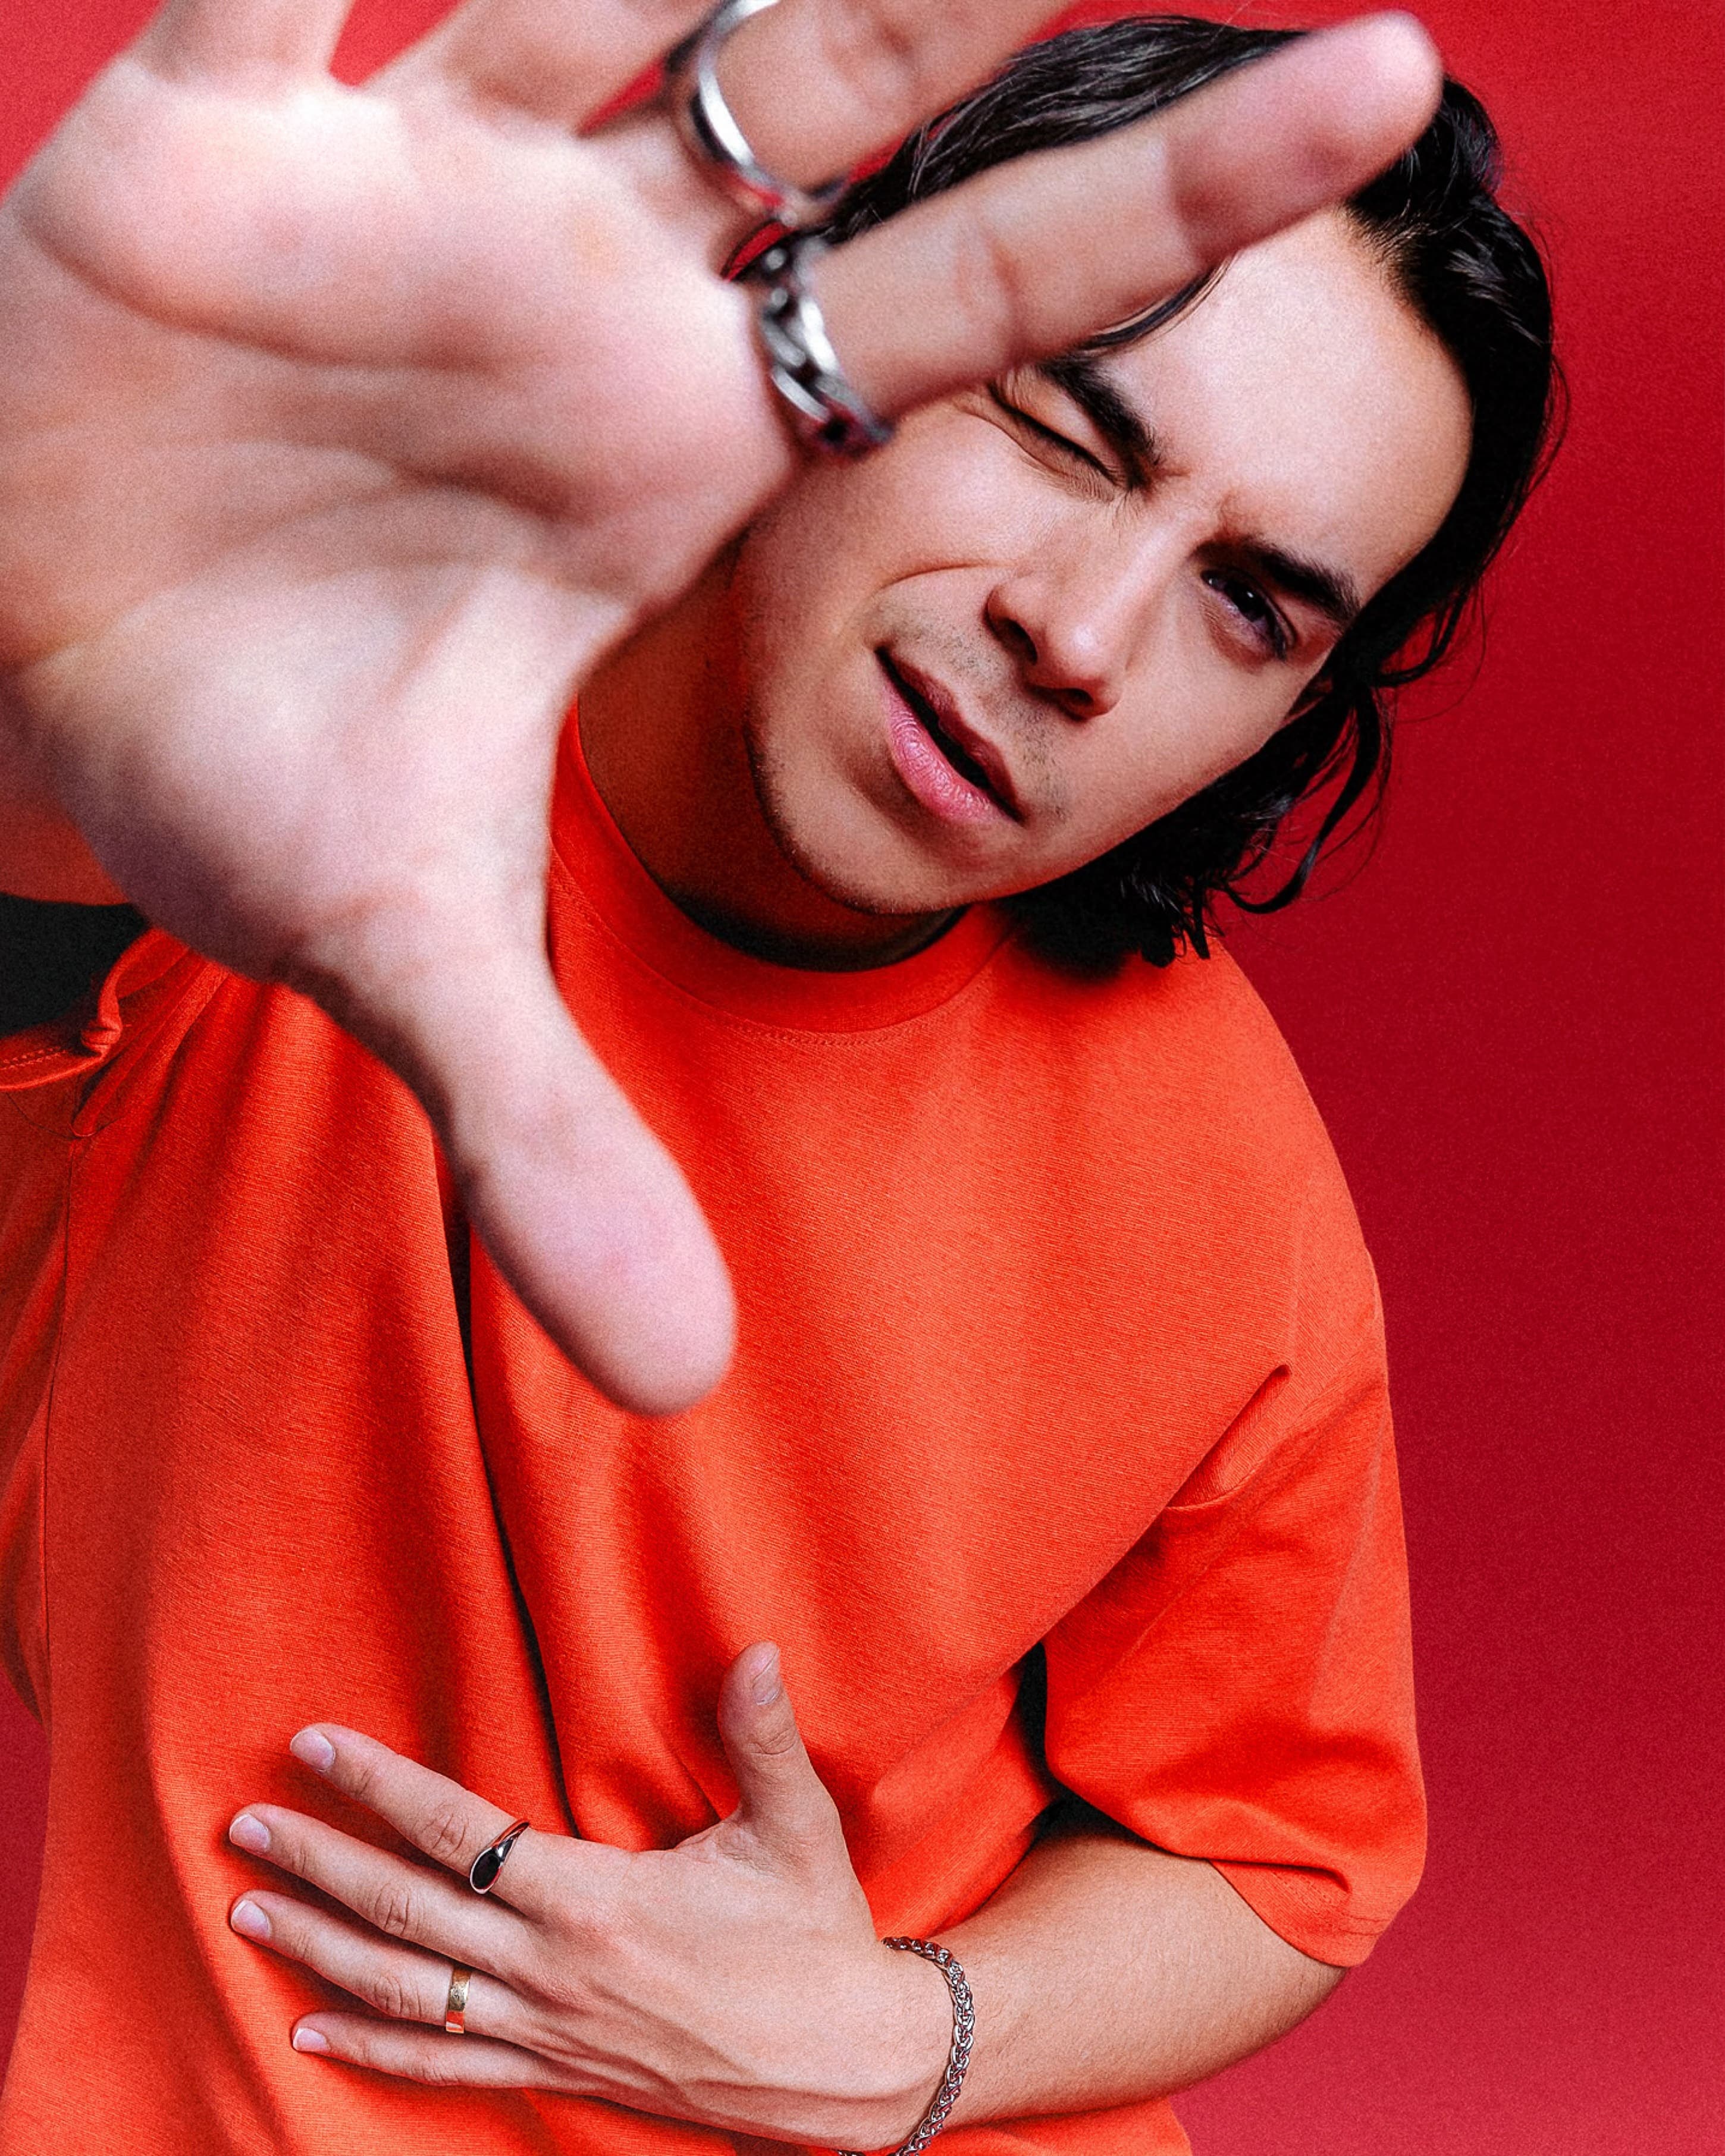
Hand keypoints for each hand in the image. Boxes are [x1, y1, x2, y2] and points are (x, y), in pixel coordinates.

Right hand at [0, 0, 1440, 1411]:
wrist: (14, 685)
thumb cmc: (230, 773)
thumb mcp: (407, 965)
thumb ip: (553, 1140)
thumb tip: (678, 1378)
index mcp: (664, 453)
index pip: (961, 306)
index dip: (1161, 213)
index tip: (1369, 102)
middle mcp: (571, 291)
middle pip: (846, 93)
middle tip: (1332, 7)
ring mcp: (399, 196)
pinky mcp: (196, 151)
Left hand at [226, 1644, 952, 2148]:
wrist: (842, 2063)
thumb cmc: (815, 1934)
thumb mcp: (796, 1826)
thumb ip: (762, 1737)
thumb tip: (760, 1649)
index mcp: (595, 1901)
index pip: (458, 1831)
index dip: (379, 1787)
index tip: (312, 1747)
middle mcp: (552, 1969)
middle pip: (407, 1911)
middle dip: (319, 1863)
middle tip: (244, 1825)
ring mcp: (547, 2030)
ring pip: (406, 1990)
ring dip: (320, 1948)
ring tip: (250, 1910)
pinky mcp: (557, 2071)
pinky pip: (444, 2065)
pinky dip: (371, 2048)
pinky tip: (311, 2030)